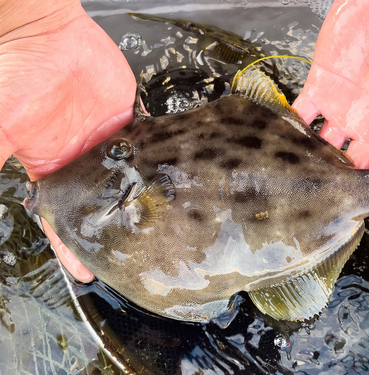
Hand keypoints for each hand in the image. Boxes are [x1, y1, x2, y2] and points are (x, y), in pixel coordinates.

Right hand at [0, 0, 135, 280]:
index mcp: (50, 169)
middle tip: (134, 258)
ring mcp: (107, 144)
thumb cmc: (19, 75)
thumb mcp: (2, 127)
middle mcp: (81, 162)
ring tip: (160, 232)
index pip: (60, 219)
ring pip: (127, 182)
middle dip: (113, 231)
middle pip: (100, 205)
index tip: (86, 272)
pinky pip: (146, 150)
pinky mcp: (129, 123)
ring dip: (140, 204)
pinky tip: (170, 188)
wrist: (50, 35)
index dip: (71, 246)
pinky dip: (157, 167)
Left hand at [293, 0, 368, 260]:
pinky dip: (290, 134)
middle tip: (343, 226)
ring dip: (318, 173)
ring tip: (308, 200)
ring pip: (327, 152)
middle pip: (362, 174)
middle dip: (354, 199)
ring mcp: (346, 109)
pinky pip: (300, 116)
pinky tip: (281, 155)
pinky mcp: (321, 87)